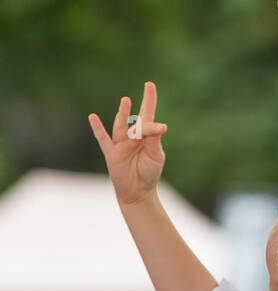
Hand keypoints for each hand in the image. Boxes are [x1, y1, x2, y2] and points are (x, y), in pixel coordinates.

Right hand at [88, 81, 167, 205]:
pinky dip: (98, 129)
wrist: (139, 192)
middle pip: (138, 120)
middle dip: (144, 106)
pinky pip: (103, 139)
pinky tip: (93, 117)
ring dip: (123, 114)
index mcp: (145, 136)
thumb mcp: (155, 155)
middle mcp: (132, 136)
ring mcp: (121, 143)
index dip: (149, 100)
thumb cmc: (149, 172)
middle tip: (148, 87)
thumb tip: (159, 125)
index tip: (150, 86)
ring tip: (126, 100)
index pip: (148, 115)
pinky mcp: (112, 153)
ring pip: (122, 126)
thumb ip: (154, 140)